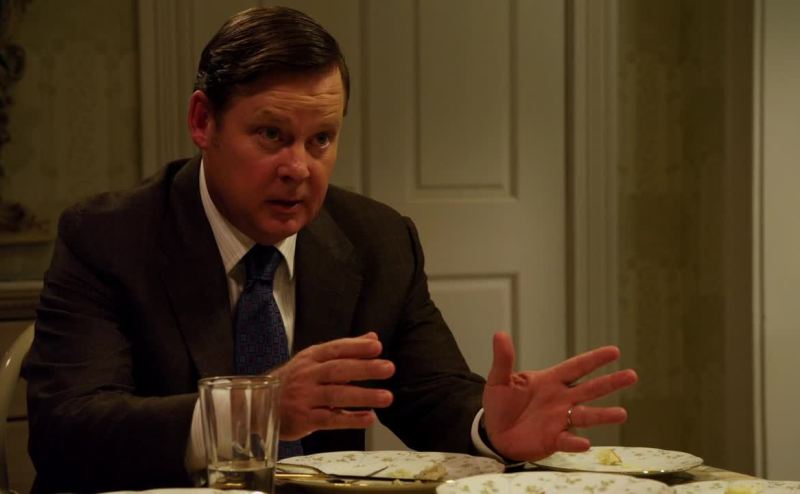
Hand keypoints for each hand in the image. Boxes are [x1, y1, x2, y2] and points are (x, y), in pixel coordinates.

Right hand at [271, 332, 394, 439]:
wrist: (259, 404)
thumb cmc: (293, 381)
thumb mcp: (314, 360)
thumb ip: (345, 350)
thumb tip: (373, 338)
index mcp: (311, 357)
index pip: (336, 349)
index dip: (356, 348)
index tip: (377, 348)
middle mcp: (307, 375)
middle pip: (338, 370)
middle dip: (365, 369)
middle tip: (388, 368)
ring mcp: (304, 397)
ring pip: (336, 395)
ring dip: (363, 396)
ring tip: (386, 397)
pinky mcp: (304, 419)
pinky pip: (330, 419)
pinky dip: (350, 419)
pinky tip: (368, 418)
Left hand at [482, 332, 637, 460]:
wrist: (494, 433)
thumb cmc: (500, 404)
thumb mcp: (498, 380)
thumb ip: (503, 359)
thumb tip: (500, 334)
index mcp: (550, 381)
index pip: (576, 367)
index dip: (594, 359)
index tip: (615, 351)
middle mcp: (561, 399)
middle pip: (590, 389)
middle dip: (610, 383)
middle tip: (632, 375)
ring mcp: (559, 420)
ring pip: (585, 416)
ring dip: (602, 415)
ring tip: (622, 414)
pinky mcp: (553, 440)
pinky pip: (567, 441)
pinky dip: (575, 442)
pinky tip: (585, 443)